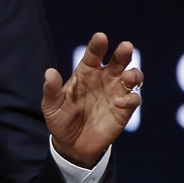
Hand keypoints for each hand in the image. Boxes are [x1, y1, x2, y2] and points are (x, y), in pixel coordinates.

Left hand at [41, 32, 142, 167]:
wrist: (72, 145)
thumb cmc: (60, 119)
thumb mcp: (51, 106)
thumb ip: (52, 90)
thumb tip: (49, 72)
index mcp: (86, 73)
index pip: (93, 55)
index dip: (97, 45)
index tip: (101, 37)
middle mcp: (104, 79)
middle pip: (118, 61)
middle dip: (123, 53)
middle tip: (126, 46)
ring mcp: (116, 93)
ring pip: (132, 77)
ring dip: (134, 74)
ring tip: (127, 77)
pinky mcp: (124, 110)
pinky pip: (134, 99)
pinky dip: (131, 98)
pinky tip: (119, 103)